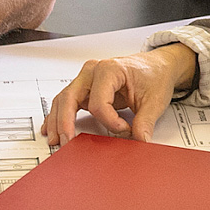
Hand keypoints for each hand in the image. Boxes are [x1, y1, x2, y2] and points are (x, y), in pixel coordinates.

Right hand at [44, 43, 197, 143]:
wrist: (158, 66)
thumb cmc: (154, 75)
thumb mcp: (154, 100)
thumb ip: (145, 122)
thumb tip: (139, 140)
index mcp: (109, 69)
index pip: (99, 103)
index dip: (111, 122)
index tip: (125, 129)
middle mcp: (93, 71)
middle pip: (69, 98)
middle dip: (65, 123)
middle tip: (66, 143)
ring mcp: (87, 78)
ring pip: (63, 99)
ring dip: (57, 121)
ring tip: (56, 140)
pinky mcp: (86, 88)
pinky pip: (67, 101)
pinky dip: (59, 115)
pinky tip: (51, 128)